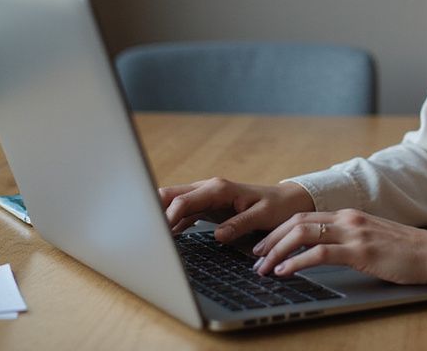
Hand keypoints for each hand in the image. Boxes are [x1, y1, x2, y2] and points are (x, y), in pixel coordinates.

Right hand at [158, 178, 314, 238]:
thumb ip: (240, 224)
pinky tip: (163, 238)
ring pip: (172, 203)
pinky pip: (182, 213)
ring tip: (144, 237)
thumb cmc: (276, 207)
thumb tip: (219, 235)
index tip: (157, 233)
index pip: (183, 201)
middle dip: (152, 210)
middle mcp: (208, 188)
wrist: (286, 200)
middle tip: (140, 232)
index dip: (166, 216)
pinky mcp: (206, 207)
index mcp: (218, 189)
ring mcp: (205, 197)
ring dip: (158, 216)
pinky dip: (171, 223)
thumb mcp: (263, 216)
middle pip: (170, 195)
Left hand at [250, 209, 426, 285]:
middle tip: (255, 258)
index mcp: (350, 216)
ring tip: (263, 268)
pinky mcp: (361, 251)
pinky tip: (285, 272)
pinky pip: (319, 253)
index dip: (279, 231)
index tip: (264, 247)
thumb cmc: (408, 251)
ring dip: (277, 251)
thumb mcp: (373, 240)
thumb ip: (350, 241)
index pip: (304, 217)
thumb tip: (325, 253)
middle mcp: (348, 219)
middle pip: (297, 221)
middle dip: (270, 240)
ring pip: (302, 233)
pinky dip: (296, 261)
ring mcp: (354, 233)